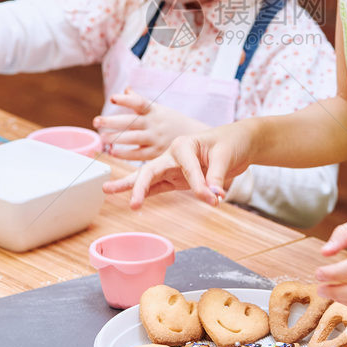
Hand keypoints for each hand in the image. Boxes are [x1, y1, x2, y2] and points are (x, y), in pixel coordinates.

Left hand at [94, 89, 209, 161]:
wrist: (195, 140)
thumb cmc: (172, 122)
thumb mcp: (159, 109)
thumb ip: (140, 102)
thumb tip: (126, 89)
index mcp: (154, 110)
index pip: (139, 102)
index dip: (126, 100)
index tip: (113, 97)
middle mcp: (154, 124)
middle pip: (131, 121)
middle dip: (112, 121)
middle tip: (96, 121)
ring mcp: (155, 139)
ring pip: (132, 138)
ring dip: (115, 138)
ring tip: (102, 138)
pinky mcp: (156, 153)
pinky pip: (138, 154)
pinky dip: (125, 154)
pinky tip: (113, 152)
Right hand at [102, 119, 256, 207]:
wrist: (239, 143)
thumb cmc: (231, 143)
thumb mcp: (226, 156)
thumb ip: (217, 176)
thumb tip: (213, 196)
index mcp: (184, 144)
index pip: (185, 168)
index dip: (199, 185)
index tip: (214, 198)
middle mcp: (174, 155)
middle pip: (151, 170)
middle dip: (140, 186)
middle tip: (133, 203)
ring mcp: (173, 168)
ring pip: (147, 178)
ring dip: (130, 187)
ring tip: (106, 190)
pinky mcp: (177, 179)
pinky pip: (158, 187)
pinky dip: (145, 194)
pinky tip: (131, 200)